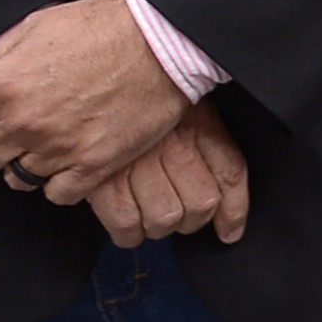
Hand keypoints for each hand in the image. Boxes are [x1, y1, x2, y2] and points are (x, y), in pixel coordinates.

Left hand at [0, 0, 189, 199]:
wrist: (166, 39)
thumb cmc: (103, 26)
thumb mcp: (37, 27)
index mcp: (3, 86)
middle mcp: (25, 121)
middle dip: (1, 143)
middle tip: (29, 125)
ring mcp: (59, 147)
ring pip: (19, 178)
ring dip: (30, 163)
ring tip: (54, 140)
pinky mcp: (94, 164)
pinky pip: (57, 194)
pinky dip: (61, 181)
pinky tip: (74, 157)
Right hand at [82, 103, 252, 248]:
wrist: (87, 86)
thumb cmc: (135, 98)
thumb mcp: (180, 103)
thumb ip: (204, 138)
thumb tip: (219, 193)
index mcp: (197, 123)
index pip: (230, 172)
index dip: (234, 210)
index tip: (230, 230)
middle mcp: (173, 144)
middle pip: (201, 204)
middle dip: (190, 221)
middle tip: (177, 216)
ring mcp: (138, 163)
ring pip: (165, 218)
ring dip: (158, 227)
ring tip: (147, 217)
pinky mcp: (104, 180)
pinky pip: (126, 224)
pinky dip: (129, 234)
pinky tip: (126, 226)